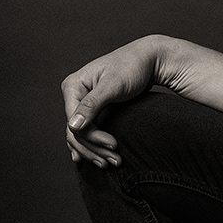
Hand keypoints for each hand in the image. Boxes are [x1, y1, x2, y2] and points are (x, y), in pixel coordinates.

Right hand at [61, 37, 163, 166]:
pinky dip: (95, 146)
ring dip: (96, 151)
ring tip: (114, 163)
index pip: (74, 121)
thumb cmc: (132, 67)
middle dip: (94, 148)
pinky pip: (89, 132)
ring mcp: (83, 104)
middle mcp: (74, 95)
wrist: (149, 60)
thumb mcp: (113, 85)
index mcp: (73, 86)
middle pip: (76, 131)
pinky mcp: (94, 110)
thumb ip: (92, 105)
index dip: (92, 137)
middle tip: (115, 161)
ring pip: (82, 135)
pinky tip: (97, 159)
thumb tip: (72, 126)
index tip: (114, 145)